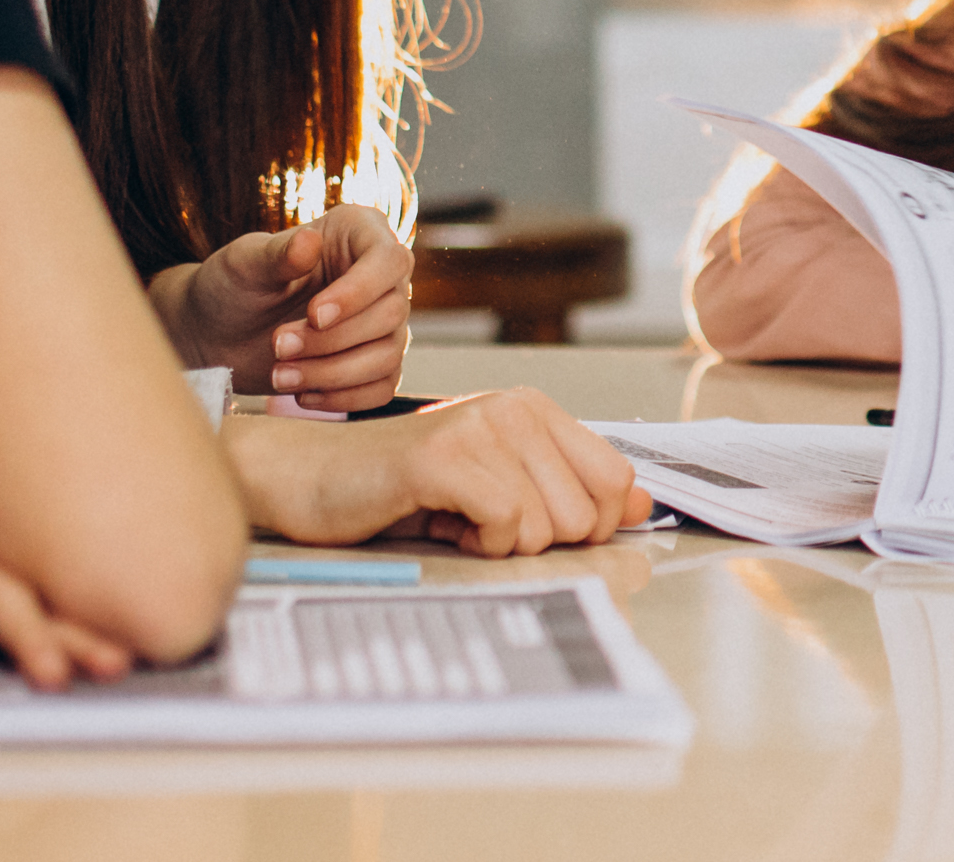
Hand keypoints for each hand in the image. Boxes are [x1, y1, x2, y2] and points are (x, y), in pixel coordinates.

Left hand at [159, 205, 411, 410]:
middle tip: (277, 345)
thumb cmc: (232, 285)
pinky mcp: (372, 362)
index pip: (389, 260)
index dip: (359, 292)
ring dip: (333, 374)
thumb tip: (309, 242)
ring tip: (280, 375)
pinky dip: (343, 398)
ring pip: (388, 355)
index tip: (314, 315)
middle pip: (391, 313)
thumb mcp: (245, 263)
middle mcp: (380, 276)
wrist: (215, 332)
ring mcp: (381, 322)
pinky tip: (302, 395)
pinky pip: (382, 388)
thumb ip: (278, 253)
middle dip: (331, 340)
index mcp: (359, 234)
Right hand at [224, 387, 650, 556]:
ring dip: (499, 544)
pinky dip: (475, 543)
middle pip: (587, 514)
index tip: (531, 527)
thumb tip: (642, 506)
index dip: (588, 525)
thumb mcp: (498, 486)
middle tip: (479, 520)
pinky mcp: (444, 457)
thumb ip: (569, 490)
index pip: (616, 481)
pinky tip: (440, 521)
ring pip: (546, 526)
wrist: (310, 478)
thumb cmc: (402, 489)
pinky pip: (504, 524)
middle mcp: (517, 408)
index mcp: (536, 410)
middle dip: (536, 540)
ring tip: (453, 517)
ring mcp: (481, 427)